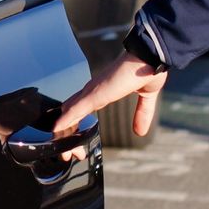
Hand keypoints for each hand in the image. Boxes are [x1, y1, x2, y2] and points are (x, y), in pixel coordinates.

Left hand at [53, 53, 168, 156]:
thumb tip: (140, 131)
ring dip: (64, 131)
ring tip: (57, 146)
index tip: (76, 142)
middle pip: (73, 113)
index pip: (84, 110)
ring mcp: (94, 90)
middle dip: (67, 133)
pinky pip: (78, 107)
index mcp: (104, 90)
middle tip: (67, 151)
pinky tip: (56, 128)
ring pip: (72, 112)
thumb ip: (142, 113)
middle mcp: (95, 90)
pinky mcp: (97, 91)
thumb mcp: (146, 97)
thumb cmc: (149, 68)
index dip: (77, 126)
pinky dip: (66, 119)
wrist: (152, 56)